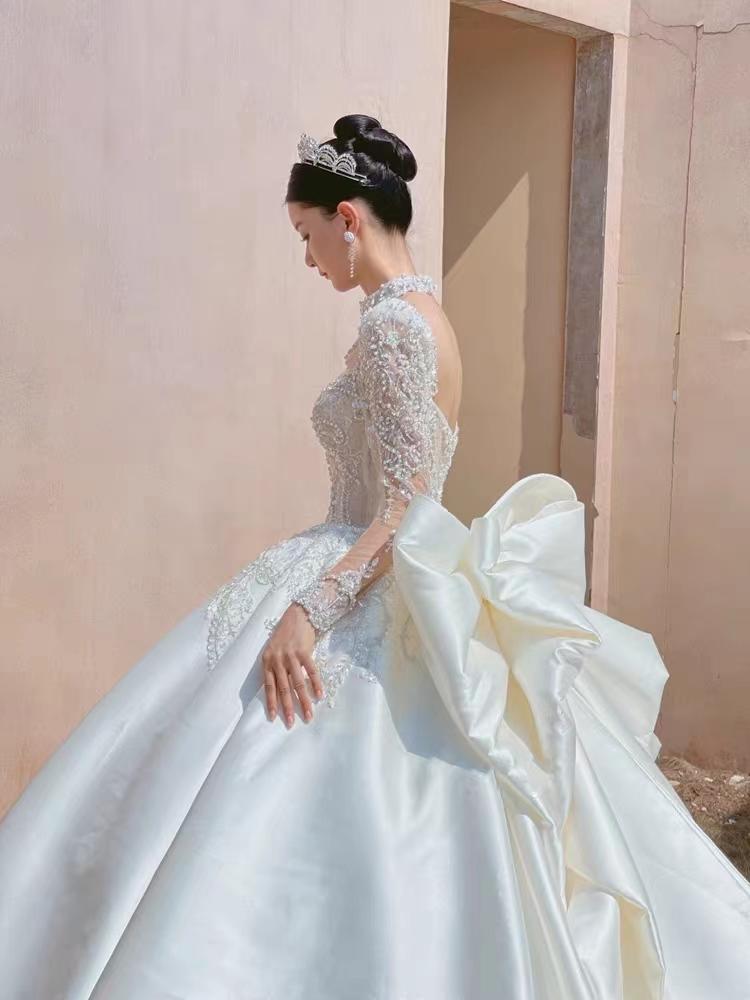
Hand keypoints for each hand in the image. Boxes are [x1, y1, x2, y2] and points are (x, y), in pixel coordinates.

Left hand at [261, 603, 323, 727]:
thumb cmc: (285, 635)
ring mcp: (291, 656)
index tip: (273, 718)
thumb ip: (275, 668)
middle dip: (287, 708)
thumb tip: (279, 689)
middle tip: (290, 724)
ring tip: (309, 715)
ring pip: (297, 684)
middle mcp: (277, 659)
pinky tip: (319, 695)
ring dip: (304, 701)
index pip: (268, 686)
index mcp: (267, 661)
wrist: (297, 615)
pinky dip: (316, 684)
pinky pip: (311, 671)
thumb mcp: (274, 651)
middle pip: (283, 689)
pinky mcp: (304, 651)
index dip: (271, 702)